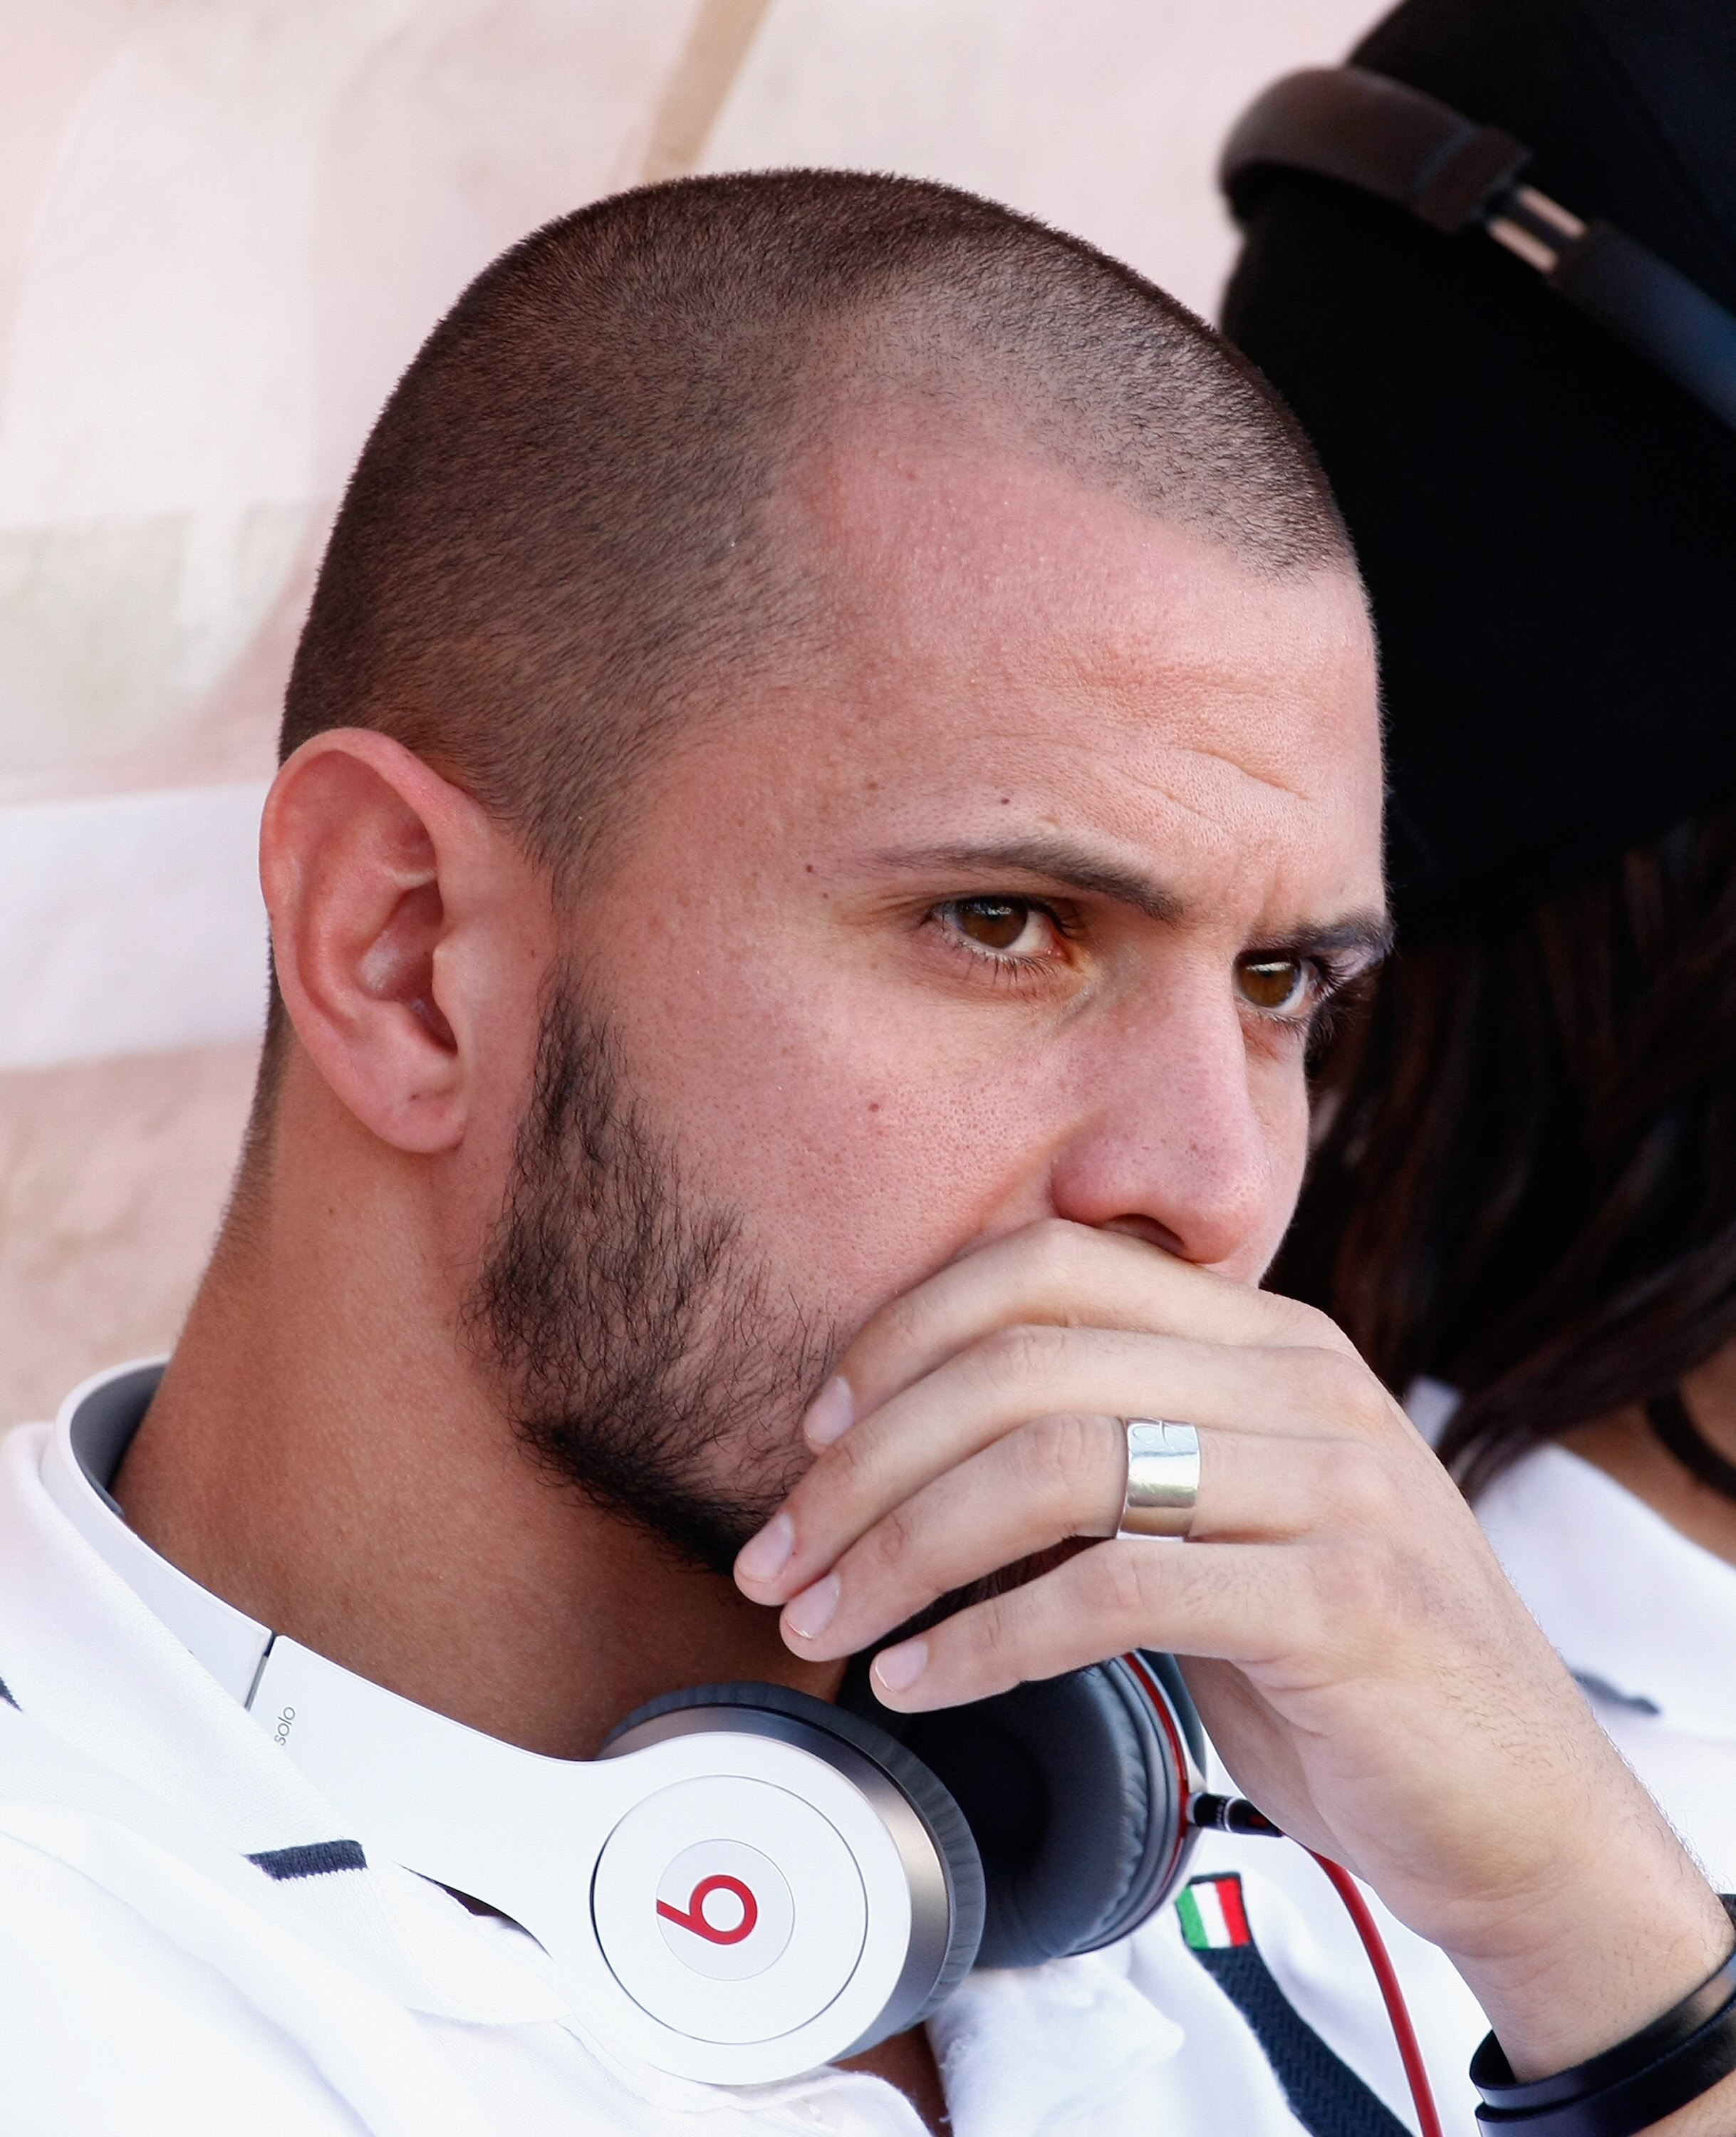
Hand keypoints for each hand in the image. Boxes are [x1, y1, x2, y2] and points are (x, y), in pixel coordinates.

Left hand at [734, 1220, 1732, 2082]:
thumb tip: (901, 1445)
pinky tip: (920, 1683)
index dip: (902, 1334)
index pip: (1042, 1264)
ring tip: (823, 1625)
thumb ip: (1112, 1447)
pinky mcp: (1340, 1602)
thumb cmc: (1330, 1655)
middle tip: (777, 1557)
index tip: (813, 1430)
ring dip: (900, 1553)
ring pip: (1051, 1466)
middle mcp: (1300, 1381)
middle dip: (864, 1465)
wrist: (1515, 1800)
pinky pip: (1112, 1593)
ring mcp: (1331, 1484)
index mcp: (1263, 1333)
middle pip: (1020, 1366)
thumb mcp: (1223, 1512)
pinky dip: (984, 1639)